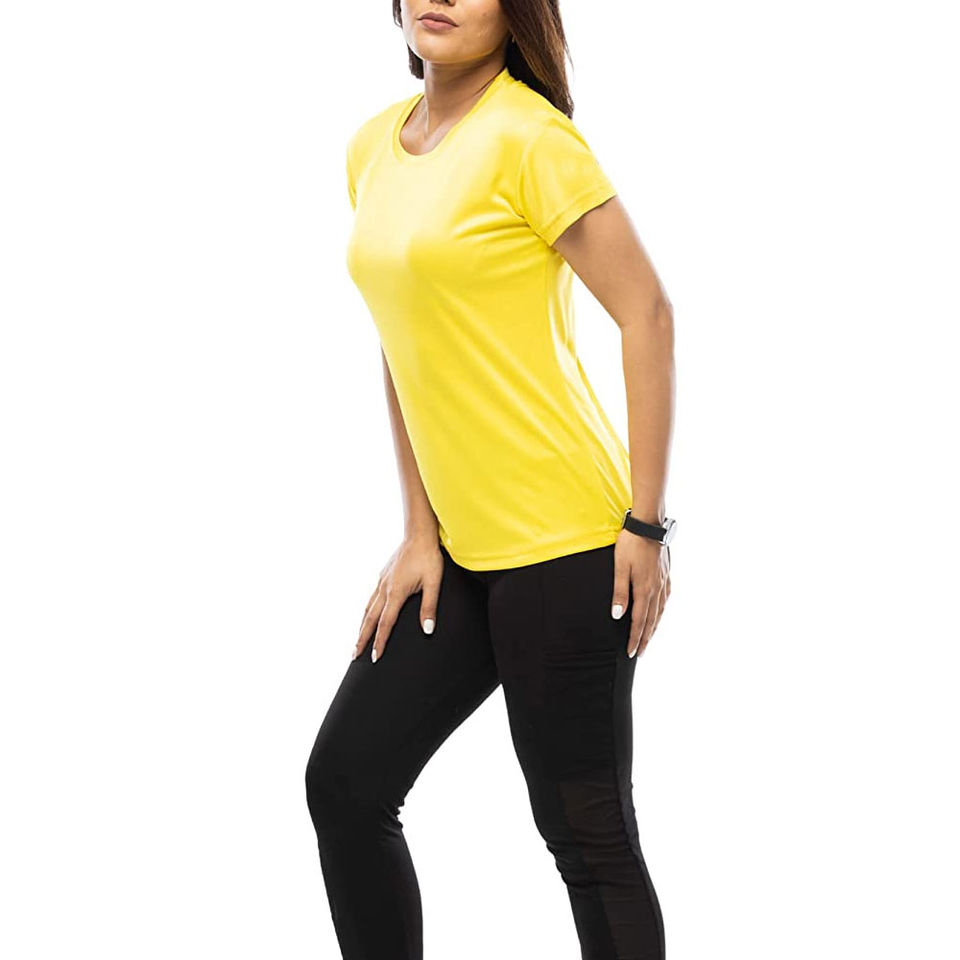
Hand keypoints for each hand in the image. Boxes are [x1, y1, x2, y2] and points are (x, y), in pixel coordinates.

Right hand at [353, 533, 443, 662]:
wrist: (419, 535)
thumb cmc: (428, 558)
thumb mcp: (434, 583)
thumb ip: (429, 607)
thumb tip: (427, 630)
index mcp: (395, 592)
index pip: (386, 624)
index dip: (380, 642)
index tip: (374, 657)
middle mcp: (384, 588)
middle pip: (370, 619)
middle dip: (362, 638)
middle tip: (354, 655)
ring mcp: (382, 581)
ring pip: (368, 608)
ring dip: (362, 626)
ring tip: (357, 639)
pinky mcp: (383, 575)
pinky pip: (371, 598)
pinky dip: (367, 611)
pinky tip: (369, 614)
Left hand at [610, 530, 670, 657]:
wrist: (649, 525)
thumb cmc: (631, 544)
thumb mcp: (620, 567)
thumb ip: (619, 592)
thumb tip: (617, 615)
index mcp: (644, 589)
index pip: (639, 621)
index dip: (635, 638)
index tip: (631, 652)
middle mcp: (657, 589)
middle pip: (651, 620)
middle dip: (645, 638)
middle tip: (640, 652)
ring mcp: (663, 581)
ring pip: (660, 611)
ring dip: (654, 627)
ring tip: (649, 638)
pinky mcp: (666, 574)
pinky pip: (665, 599)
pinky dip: (662, 611)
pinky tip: (660, 612)